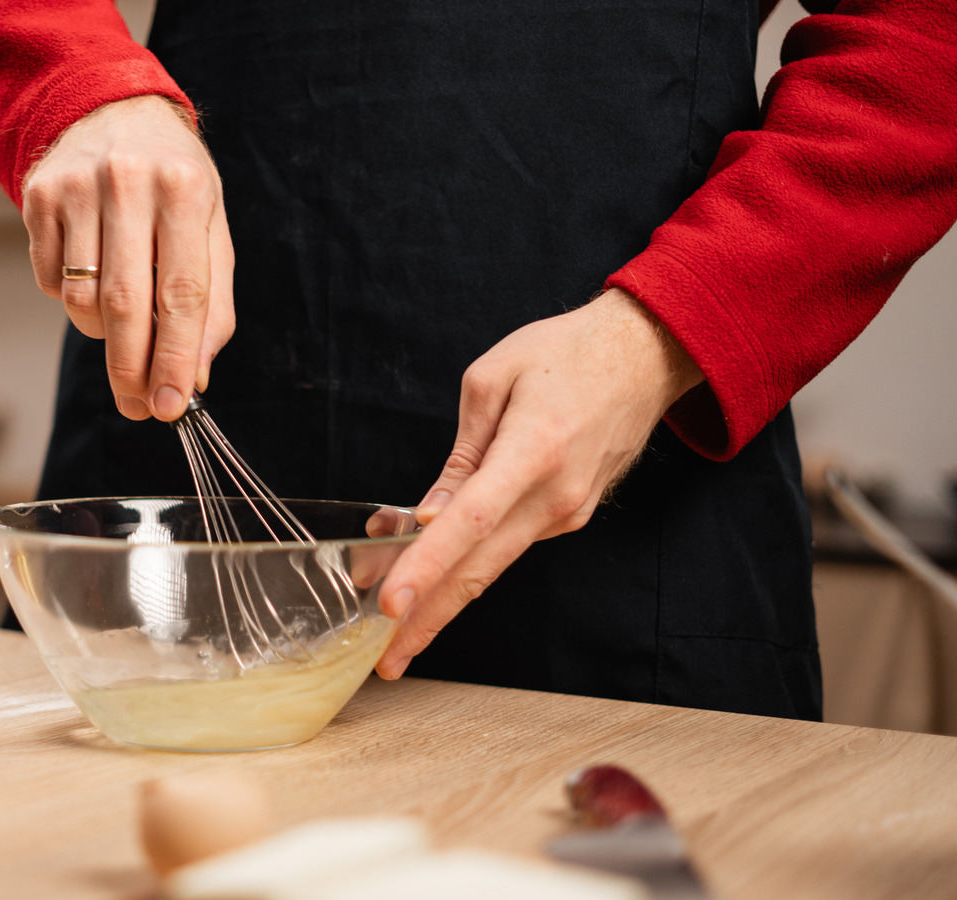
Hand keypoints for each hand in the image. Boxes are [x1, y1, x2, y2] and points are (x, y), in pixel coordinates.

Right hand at [21, 95, 235, 421]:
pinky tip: (91, 280)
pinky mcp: (37, 197)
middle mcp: (127, 183)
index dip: (175, 357)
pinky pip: (50, 280)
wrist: (110, 106)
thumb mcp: (209, 225)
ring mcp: (76, 188)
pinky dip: (71, 300)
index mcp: (183, 190)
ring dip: (102, 336)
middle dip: (132, 369)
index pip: (181, 293)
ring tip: (121, 330)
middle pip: (125, 304)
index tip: (170, 405)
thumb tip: (193, 375)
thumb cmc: (172, 178)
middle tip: (139, 407)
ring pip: (80, 300)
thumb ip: (212, 301)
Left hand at [374, 289, 704, 678]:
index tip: (390, 603)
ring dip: (438, 591)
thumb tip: (428, 516)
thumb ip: (460, 457)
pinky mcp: (567, 516)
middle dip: (428, 620)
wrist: (645, 356)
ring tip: (384, 611)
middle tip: (386, 661)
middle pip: (480, 570)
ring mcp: (566, 513)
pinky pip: (507, 544)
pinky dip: (465, 557)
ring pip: (490, 564)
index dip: (427, 566)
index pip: (471, 523)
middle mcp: (554, 497)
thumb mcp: (493, 380)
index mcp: (535, 452)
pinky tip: (424, 558)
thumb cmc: (565, 354)